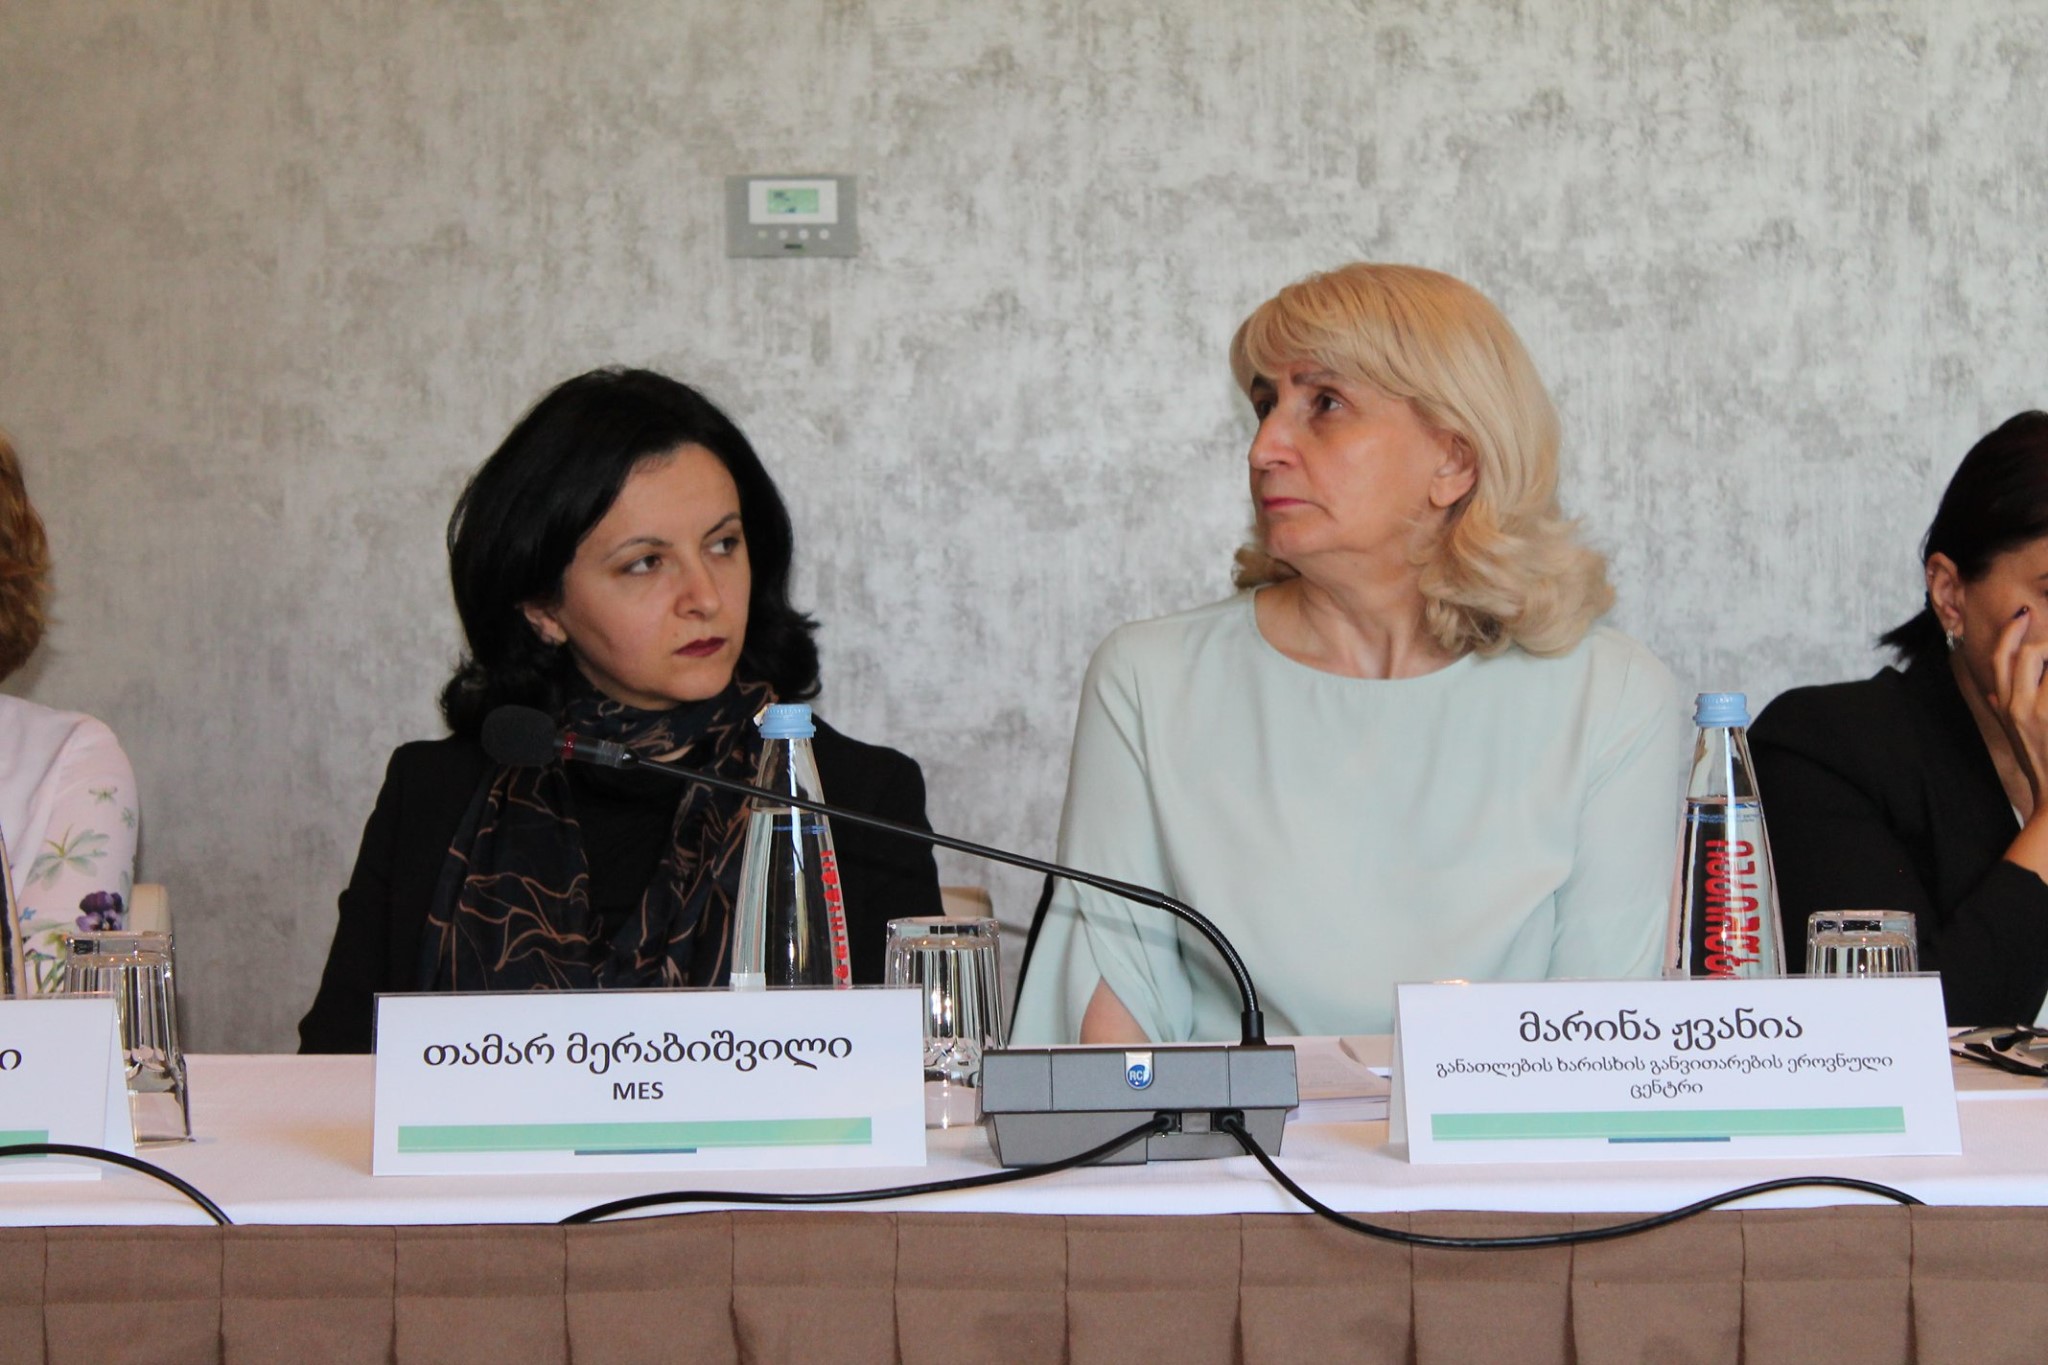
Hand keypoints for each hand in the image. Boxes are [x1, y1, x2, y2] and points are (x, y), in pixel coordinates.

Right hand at [1989, 608, 2047, 808]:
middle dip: (2045, 641)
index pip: (1999, 659)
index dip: (2010, 632)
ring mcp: (2036, 709)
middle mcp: (2016, 706)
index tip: (2023, 614)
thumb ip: (2002, 713)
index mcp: (2005, 708)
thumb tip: (1992, 696)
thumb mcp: (2014, 738)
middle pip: (2026, 652)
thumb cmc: (2043, 768)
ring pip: (2043, 657)